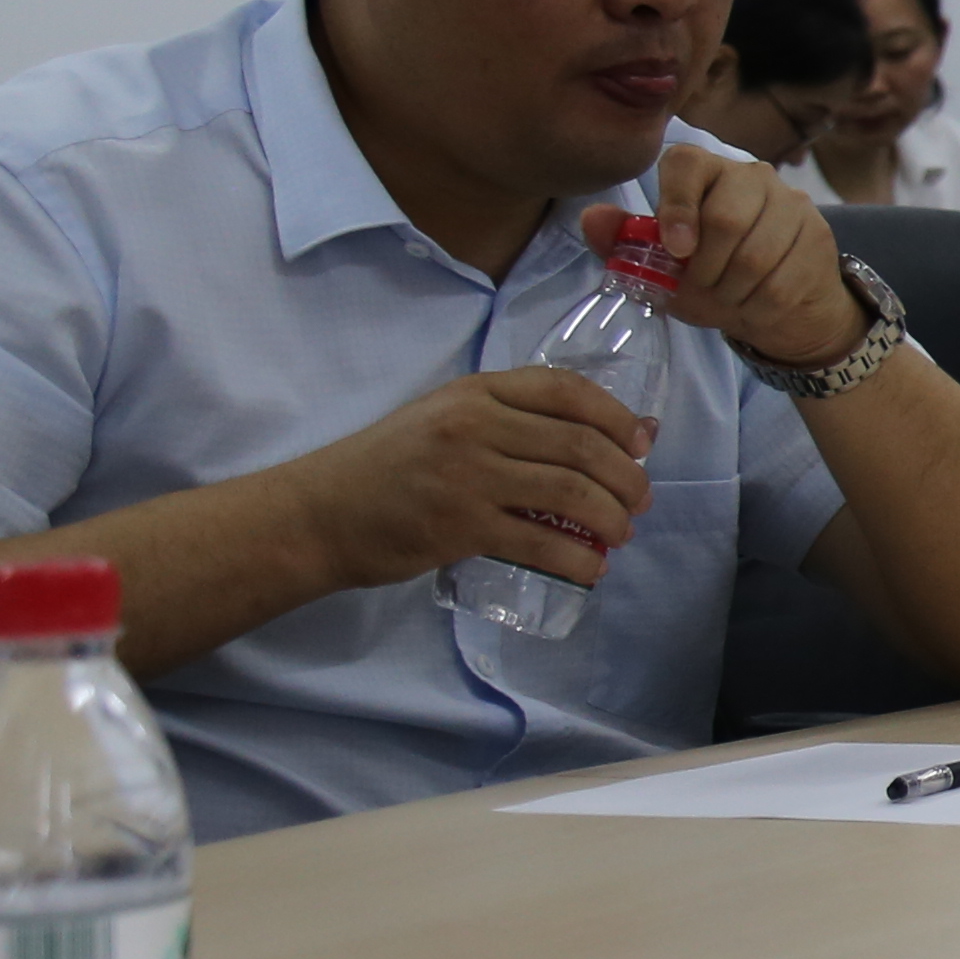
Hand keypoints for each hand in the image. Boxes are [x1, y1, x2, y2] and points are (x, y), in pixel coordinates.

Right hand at [280, 368, 655, 591]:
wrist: (316, 515)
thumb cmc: (385, 467)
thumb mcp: (442, 420)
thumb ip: (507, 420)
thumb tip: (593, 437)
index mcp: (474, 392)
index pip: (566, 390)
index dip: (617, 417)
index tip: (643, 443)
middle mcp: (475, 426)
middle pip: (580, 444)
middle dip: (627, 476)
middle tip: (641, 500)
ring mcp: (468, 476)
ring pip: (571, 492)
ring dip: (611, 517)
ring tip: (621, 533)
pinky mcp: (460, 527)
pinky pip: (541, 543)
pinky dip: (577, 558)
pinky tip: (590, 568)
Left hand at [597, 145, 869, 375]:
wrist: (775, 304)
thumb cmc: (709, 276)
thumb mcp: (660, 266)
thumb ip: (624, 242)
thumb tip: (592, 217)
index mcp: (706, 171)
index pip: (688, 164)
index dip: (677, 207)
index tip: (676, 251)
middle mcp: (752, 175)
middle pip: (726, 218)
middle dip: (707, 269)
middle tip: (702, 287)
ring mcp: (791, 201)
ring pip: (756, 255)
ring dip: (733, 292)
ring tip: (728, 297)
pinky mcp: (817, 233)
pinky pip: (782, 280)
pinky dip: (760, 305)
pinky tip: (757, 303)